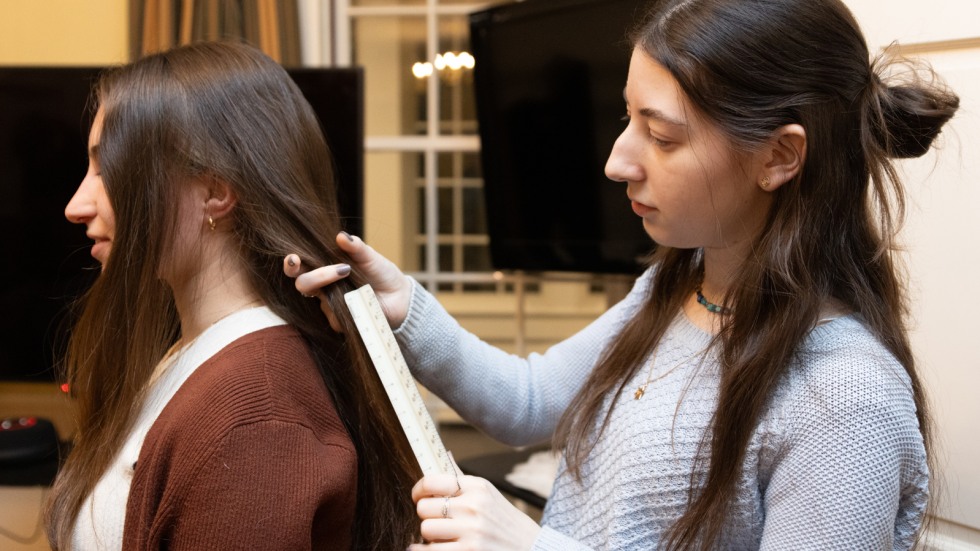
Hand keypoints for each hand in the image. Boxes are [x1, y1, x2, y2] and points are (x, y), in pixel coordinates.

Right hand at [282, 232, 412, 329]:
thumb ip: (356, 247)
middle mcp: (323, 287)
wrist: (399, 296)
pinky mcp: (339, 322)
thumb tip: (341, 236)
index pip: (300, 267)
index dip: (291, 264)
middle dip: (316, 276)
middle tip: (341, 270)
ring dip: (341, 291)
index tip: (293, 259)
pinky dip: (352, 306)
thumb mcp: (370, 257)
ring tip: (365, 284)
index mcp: (325, 268)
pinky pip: (336, 316)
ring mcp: (329, 306)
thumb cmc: (381, 273)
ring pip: (320, 301)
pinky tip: (365, 300)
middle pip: (303, 284)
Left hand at [410, 463, 540, 549]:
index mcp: (477, 487)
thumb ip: (462, 478)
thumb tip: (444, 454)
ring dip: (430, 537)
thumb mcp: (488, 494)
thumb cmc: (505, 522)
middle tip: (436, 521)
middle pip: (424, 508)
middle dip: (426, 516)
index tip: (418, 497)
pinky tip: (431, 549)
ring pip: (426, 530)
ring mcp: (471, 531)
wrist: (530, 548)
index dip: (418, 490)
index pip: (431, 481)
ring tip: (441, 537)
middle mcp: (473, 506)